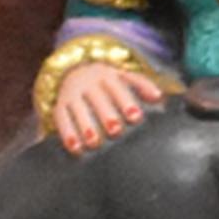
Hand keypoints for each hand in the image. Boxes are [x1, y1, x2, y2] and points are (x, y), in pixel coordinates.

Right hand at [47, 54, 173, 157]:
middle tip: (115, 130)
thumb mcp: (124, 77)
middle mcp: (89, 83)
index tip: (135, 116)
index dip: (126, 101)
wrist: (74, 70)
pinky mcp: (60, 105)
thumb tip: (158, 97)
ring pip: (78, 109)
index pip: (118, 88)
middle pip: (97, 99)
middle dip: (106, 114)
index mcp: (108, 76)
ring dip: (85, 126)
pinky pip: (61, 118)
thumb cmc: (107, 81)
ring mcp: (73, 94)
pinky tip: (75, 148)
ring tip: (93, 142)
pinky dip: (67, 133)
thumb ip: (142, 85)